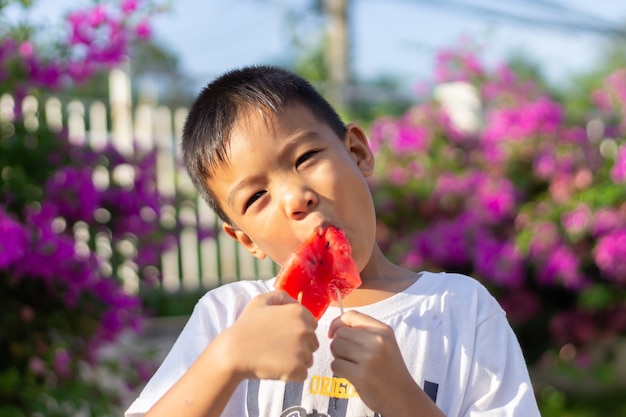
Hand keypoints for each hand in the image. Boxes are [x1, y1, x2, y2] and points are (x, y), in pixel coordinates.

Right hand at [216, 290, 318, 381]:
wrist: (233, 352)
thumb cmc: (246, 326)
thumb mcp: (261, 301)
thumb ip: (282, 296)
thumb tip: (297, 301)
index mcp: (299, 312)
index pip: (312, 325)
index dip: (298, 332)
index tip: (281, 335)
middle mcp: (305, 329)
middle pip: (312, 343)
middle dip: (299, 347)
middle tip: (277, 348)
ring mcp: (302, 350)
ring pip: (308, 359)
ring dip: (296, 361)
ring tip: (275, 357)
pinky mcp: (297, 369)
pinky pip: (302, 374)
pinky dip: (291, 374)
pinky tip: (276, 368)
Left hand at [328, 311, 443, 416]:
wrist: (403, 397)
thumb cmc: (389, 370)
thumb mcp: (384, 344)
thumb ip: (364, 332)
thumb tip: (335, 328)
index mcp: (383, 330)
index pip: (351, 315)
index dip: (337, 323)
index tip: (333, 334)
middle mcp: (378, 341)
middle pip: (340, 333)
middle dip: (338, 344)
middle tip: (348, 356)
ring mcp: (370, 358)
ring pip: (335, 347)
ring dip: (338, 357)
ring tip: (351, 365)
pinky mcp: (362, 375)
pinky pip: (335, 364)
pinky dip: (339, 370)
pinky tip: (351, 375)